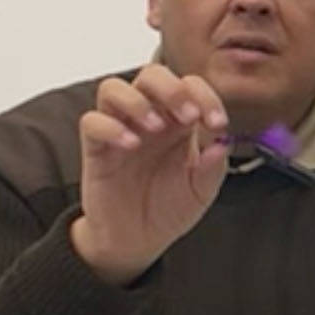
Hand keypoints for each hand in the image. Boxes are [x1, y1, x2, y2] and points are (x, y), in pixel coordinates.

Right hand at [70, 64, 228, 284]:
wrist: (139, 239)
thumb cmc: (170, 207)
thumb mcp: (202, 190)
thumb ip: (214, 165)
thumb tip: (223, 141)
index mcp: (180, 122)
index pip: (191, 86)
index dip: (206, 96)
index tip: (217, 123)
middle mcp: (150, 119)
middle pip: (151, 75)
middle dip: (171, 88)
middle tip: (188, 116)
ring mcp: (121, 130)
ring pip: (114, 88)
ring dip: (137, 101)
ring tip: (155, 127)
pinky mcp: (95, 149)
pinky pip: (91, 122)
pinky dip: (110, 127)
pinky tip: (130, 145)